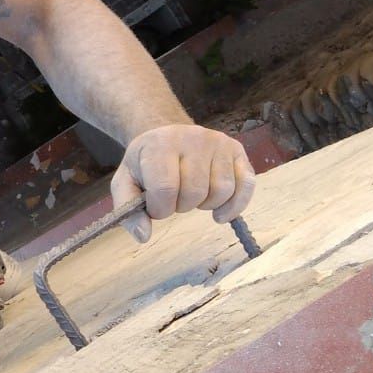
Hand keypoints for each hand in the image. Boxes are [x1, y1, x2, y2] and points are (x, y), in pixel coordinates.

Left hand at [110, 124, 254, 243]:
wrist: (165, 136)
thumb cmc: (145, 164)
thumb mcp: (125, 182)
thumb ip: (128, 210)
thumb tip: (143, 236)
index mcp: (160, 145)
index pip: (165, 188)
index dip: (161, 209)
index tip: (157, 207)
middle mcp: (193, 138)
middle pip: (195, 191)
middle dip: (182, 206)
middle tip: (175, 199)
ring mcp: (218, 142)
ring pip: (222, 190)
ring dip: (207, 205)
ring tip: (194, 198)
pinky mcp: (236, 151)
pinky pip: (247, 184)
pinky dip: (236, 205)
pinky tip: (221, 213)